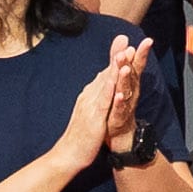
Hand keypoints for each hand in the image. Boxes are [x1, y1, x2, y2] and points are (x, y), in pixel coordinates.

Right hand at [63, 35, 148, 167]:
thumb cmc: (81, 134)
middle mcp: (89, 96)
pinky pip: (102, 103)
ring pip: (104, 84)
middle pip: (105, 73)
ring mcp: (90, 106)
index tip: (124, 41)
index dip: (115, 57)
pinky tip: (116, 82)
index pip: (105, 73)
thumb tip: (102, 84)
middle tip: (124, 37)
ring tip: (124, 53)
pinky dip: (109, 92)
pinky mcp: (93, 118)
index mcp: (90, 95)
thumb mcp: (91, 111)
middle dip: (116, 55)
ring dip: (114, 68)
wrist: (68, 154)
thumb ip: (97, 97)